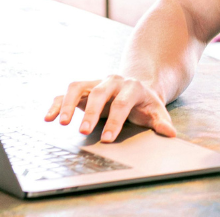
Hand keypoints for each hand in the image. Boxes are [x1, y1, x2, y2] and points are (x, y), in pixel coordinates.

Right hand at [44, 75, 176, 142]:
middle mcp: (112, 81)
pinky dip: (57, 104)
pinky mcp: (83, 88)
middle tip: (83, 132)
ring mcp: (96, 83)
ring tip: (61, 123)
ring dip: (69, 104)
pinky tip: (48, 117)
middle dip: (91, 113)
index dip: (115, 120)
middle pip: (99, 94)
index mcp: (132, 87)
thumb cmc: (145, 103)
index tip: (107, 139)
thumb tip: (170, 134)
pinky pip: (66, 93)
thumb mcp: (157, 111)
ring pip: (78, 87)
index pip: (122, 103)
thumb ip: (162, 122)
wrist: (137, 87)